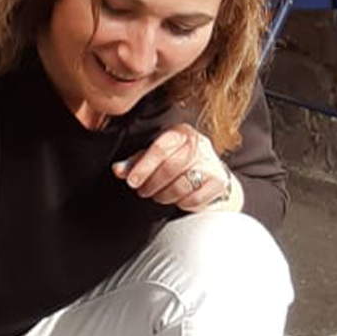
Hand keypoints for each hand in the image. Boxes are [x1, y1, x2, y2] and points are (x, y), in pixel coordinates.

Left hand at [114, 124, 236, 211]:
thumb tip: (118, 170)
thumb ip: (136, 162)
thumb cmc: (178, 163)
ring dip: (165, 195)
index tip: (132, 181)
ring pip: (182, 186)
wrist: (212, 174)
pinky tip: (179, 198)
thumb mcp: (156, 157)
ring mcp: (211, 163)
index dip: (144, 167)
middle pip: (171, 167)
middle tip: (144, 191)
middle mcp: (199, 144)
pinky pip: (194, 199)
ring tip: (159, 195)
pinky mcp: (219, 181)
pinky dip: (182, 203)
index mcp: (180, 132)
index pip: (161, 148)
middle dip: (152, 184)